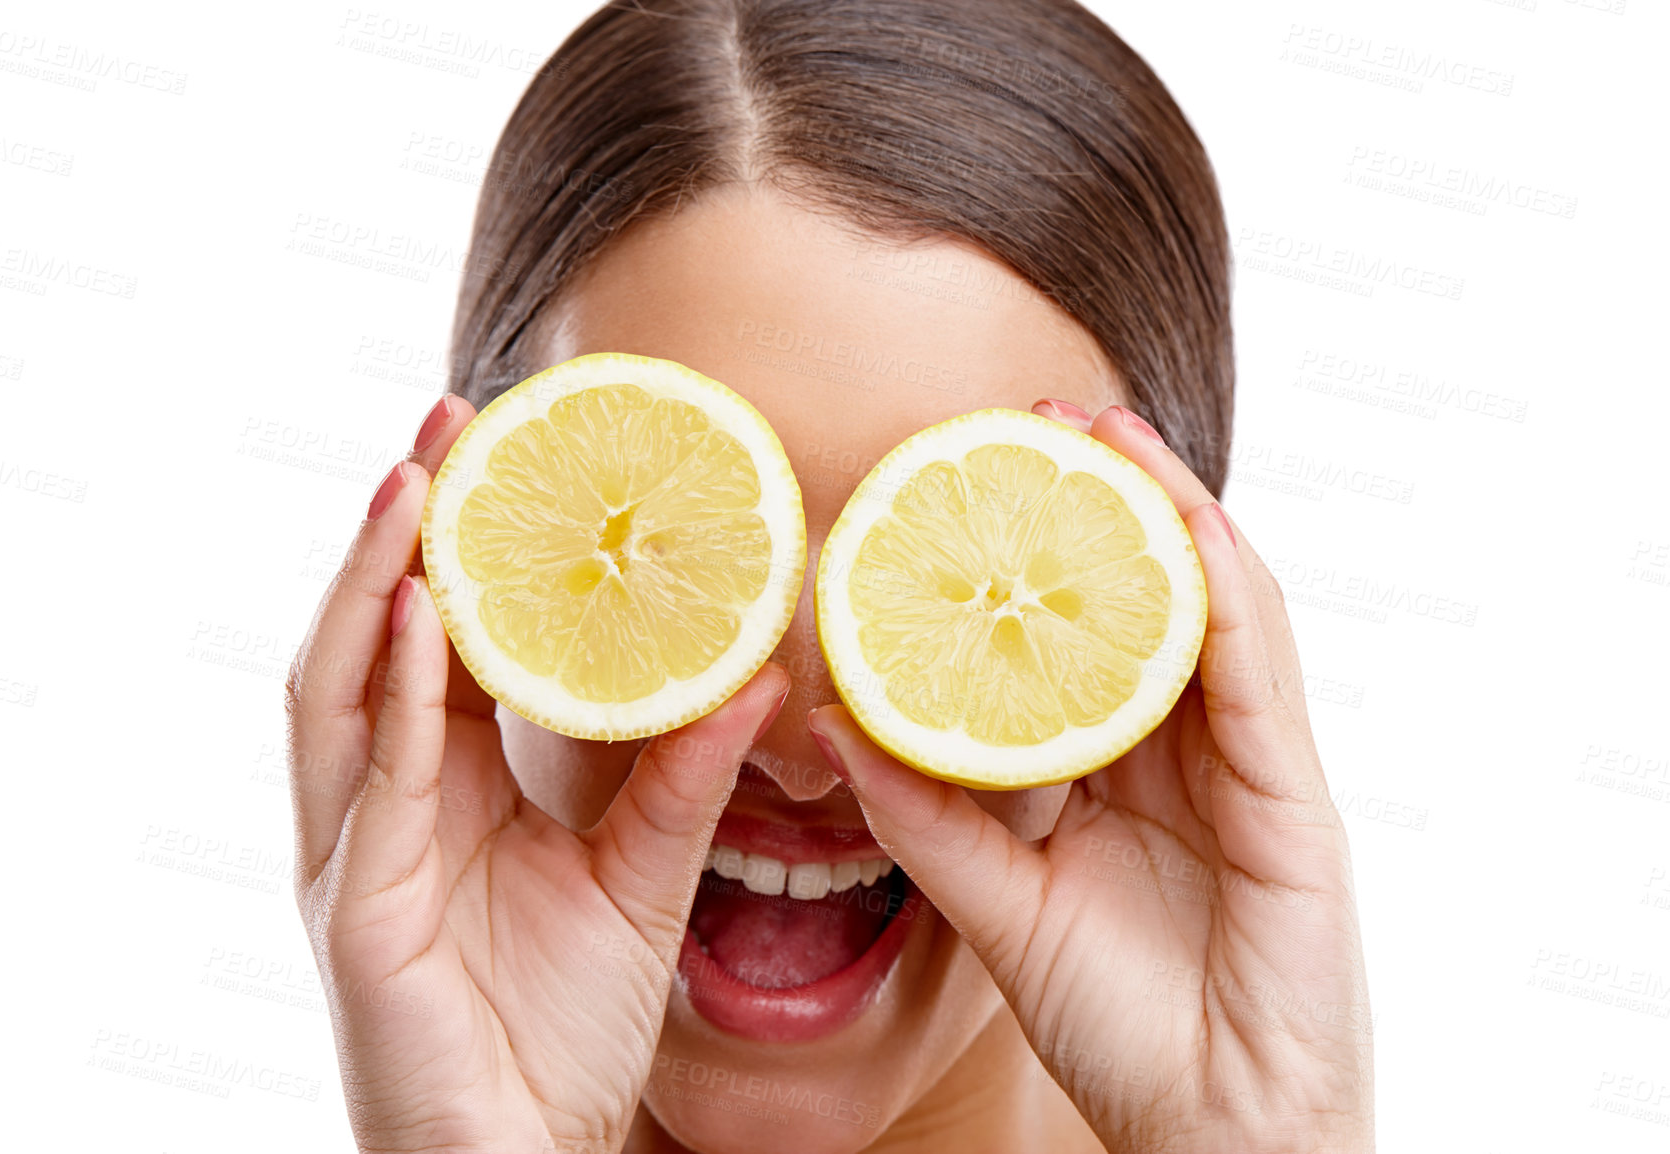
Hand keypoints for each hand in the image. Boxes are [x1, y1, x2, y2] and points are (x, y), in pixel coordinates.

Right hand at [284, 397, 788, 1153]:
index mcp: (442, 792)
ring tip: (413, 482)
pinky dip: (391, 697)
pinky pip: (371, 790)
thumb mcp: (641, 879)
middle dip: (402, 532)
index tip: (500, 451)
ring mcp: (354, 860)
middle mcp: (382, 810)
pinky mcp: (356, 918)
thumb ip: (686, 780)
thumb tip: (758, 677)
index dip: (457, 550)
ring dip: (371, 583)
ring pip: (337, 693)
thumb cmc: (563, 1032)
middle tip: (449, 422)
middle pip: (370, 642)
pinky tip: (420, 622)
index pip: (439, 647)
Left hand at [806, 402, 1373, 1152]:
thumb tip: (839, 732)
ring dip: (1164, 508)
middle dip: (1100, 502)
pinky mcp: (1294, 799)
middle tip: (1033, 420)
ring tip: (1102, 429)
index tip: (966, 488)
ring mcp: (1249, 768)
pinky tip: (1181, 520)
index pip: (1083, 638)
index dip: (1038, 559)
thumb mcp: (1003, 908)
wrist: (1213, 1131)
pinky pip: (1258, 670)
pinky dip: (1222, 586)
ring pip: (1213, 606)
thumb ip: (932, 823)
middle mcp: (1191, 754)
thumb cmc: (1121, 1027)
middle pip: (1148, 598)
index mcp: (1127, 774)